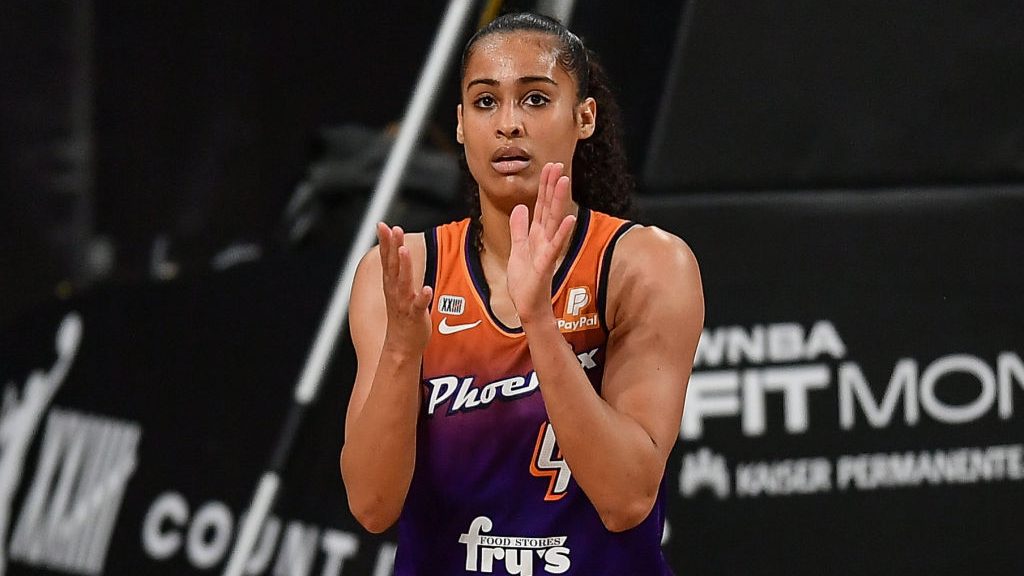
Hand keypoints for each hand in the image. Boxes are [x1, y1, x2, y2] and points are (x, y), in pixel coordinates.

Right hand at [377, 223, 432, 354]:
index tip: (382, 225)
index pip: (386, 260)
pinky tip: (426, 289)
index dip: (385, 242)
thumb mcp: (397, 290)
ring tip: (404, 251)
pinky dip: (422, 298)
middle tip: (393, 229)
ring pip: (404, 283)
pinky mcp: (415, 317)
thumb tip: (397, 249)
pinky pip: (418, 306)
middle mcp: (395, 292)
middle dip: (393, 247)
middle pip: (393, 266)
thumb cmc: (402, 316)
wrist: (400, 346)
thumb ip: (398, 271)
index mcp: (391, 285)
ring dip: (404, 267)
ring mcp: (404, 304)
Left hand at [507, 162, 576, 323]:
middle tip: (558, 164)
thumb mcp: (517, 250)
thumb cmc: (525, 282)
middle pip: (548, 208)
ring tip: (564, 181)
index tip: (549, 167)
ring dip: (558, 201)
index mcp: (536, 235)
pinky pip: (554, 246)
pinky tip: (568, 218)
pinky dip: (561, 232)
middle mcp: (544, 240)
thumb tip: (520, 209)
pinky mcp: (545, 264)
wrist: (527, 307)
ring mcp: (546, 251)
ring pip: (553, 221)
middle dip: (552, 186)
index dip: (544, 186)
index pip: (540, 206)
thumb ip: (519, 229)